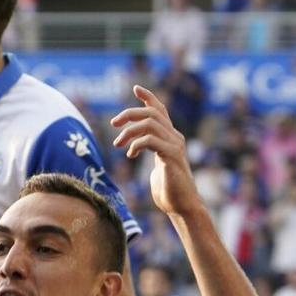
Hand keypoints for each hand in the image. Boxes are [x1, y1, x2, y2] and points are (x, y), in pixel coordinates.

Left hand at [111, 85, 204, 217]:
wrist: (182, 206)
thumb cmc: (169, 190)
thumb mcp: (158, 165)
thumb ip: (152, 153)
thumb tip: (138, 148)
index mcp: (171, 137)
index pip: (161, 110)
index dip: (149, 97)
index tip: (136, 88)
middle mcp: (175, 137)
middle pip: (151, 113)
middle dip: (129, 114)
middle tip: (113, 124)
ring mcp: (175, 146)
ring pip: (149, 123)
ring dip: (129, 131)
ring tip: (118, 143)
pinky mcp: (172, 156)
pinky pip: (151, 140)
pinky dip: (137, 144)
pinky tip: (130, 154)